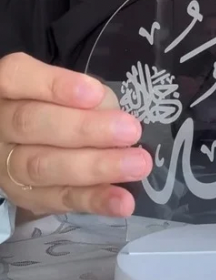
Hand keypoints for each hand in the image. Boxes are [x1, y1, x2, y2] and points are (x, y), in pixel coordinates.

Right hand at [0, 53, 151, 217]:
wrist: (51, 144)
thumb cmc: (69, 108)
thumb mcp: (78, 93)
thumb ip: (92, 100)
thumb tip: (115, 119)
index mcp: (7, 89)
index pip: (16, 78)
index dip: (54, 85)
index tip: (95, 93)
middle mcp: (0, 126)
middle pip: (31, 123)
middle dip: (85, 129)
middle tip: (130, 131)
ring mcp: (8, 165)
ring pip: (43, 166)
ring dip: (96, 167)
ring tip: (137, 165)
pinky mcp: (29, 197)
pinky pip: (60, 199)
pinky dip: (95, 200)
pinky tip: (123, 202)